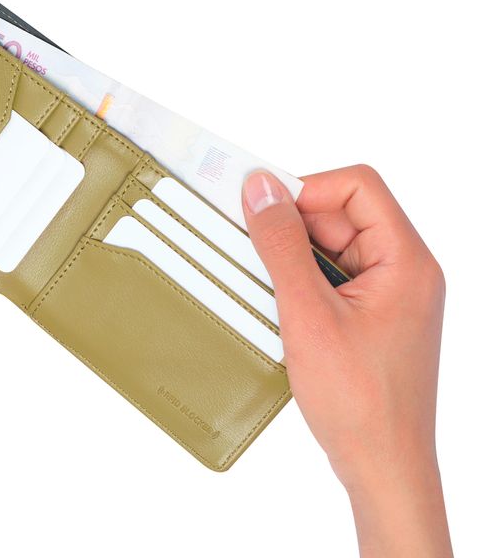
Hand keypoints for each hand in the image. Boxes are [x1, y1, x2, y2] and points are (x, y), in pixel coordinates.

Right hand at [242, 166, 451, 556]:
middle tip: (250, 243)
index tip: (262, 205)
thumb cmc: (360, 401)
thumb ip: (282, 245)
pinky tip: (277, 302)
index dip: (308, 188)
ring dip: (293, 255)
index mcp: (405, 260)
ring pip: (333, 245)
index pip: (358, 187)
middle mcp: (403, 270)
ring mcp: (388, 293)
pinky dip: (300, 280)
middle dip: (294, 224)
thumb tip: (261, 189)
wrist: (383, 468)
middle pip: (343, 214)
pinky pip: (332, 276)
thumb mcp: (309, 314)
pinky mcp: (371, 314)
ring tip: (263, 281)